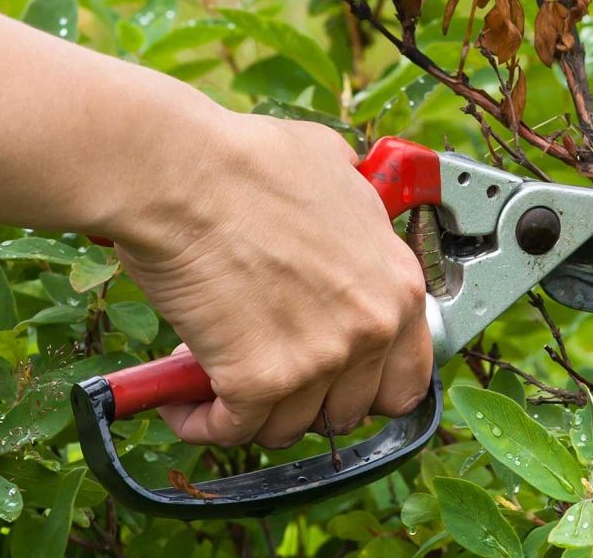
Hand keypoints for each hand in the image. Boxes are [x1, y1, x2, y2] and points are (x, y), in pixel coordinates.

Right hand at [113, 112, 431, 447]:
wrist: (184, 174)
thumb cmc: (248, 162)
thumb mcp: (334, 168)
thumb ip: (354, 205)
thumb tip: (347, 197)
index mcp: (398, 283)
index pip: (409, 377)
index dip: (368, 383)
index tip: (337, 379)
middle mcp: (371, 327)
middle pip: (349, 410)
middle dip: (307, 397)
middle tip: (270, 369)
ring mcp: (319, 359)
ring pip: (289, 426)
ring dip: (251, 408)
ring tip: (218, 372)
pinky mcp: (260, 381)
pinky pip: (232, 430)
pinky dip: (201, 421)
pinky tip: (182, 398)